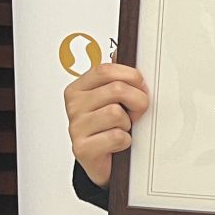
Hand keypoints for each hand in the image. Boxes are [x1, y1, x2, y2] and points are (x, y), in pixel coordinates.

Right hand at [64, 60, 149, 186]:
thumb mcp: (113, 98)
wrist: (102, 162)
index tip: (140, 86)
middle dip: (136, 101)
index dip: (130, 76)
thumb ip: (116, 76)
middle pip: (116, 89)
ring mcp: (75, 126)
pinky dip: (125, 141)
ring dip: (128, 124)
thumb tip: (118, 51)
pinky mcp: (82, 148)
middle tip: (135, 112)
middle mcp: (74, 105)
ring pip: (116, 113)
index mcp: (79, 88)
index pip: (105, 69)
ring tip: (122, 128)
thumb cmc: (109, 127)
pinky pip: (117, 137)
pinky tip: (117, 144)